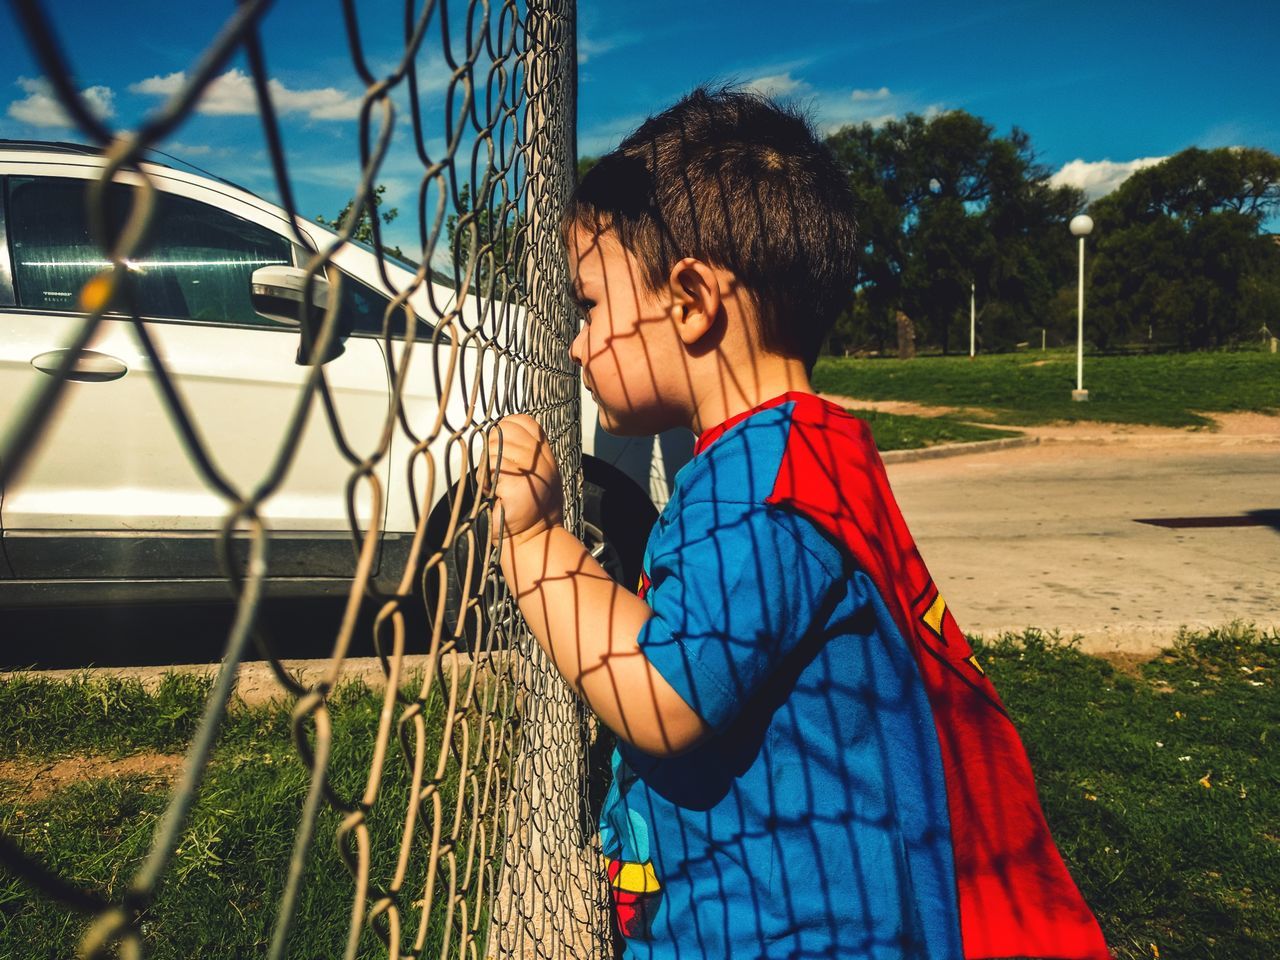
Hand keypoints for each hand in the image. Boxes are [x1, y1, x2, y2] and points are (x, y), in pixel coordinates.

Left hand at [483, 414, 564, 544]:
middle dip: (492, 451)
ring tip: (501, 488)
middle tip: (501, 476)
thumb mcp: (528, 473)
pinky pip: (487, 470)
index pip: (520, 421)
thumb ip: (518, 450)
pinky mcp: (517, 484)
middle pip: (502, 431)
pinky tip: (499, 496)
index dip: (504, 429)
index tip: (502, 452)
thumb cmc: (524, 509)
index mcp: (543, 452)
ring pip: (492, 450)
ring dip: (487, 470)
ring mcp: (532, 470)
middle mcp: (541, 458)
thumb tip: (493, 430)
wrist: (532, 540)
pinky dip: (486, 484)